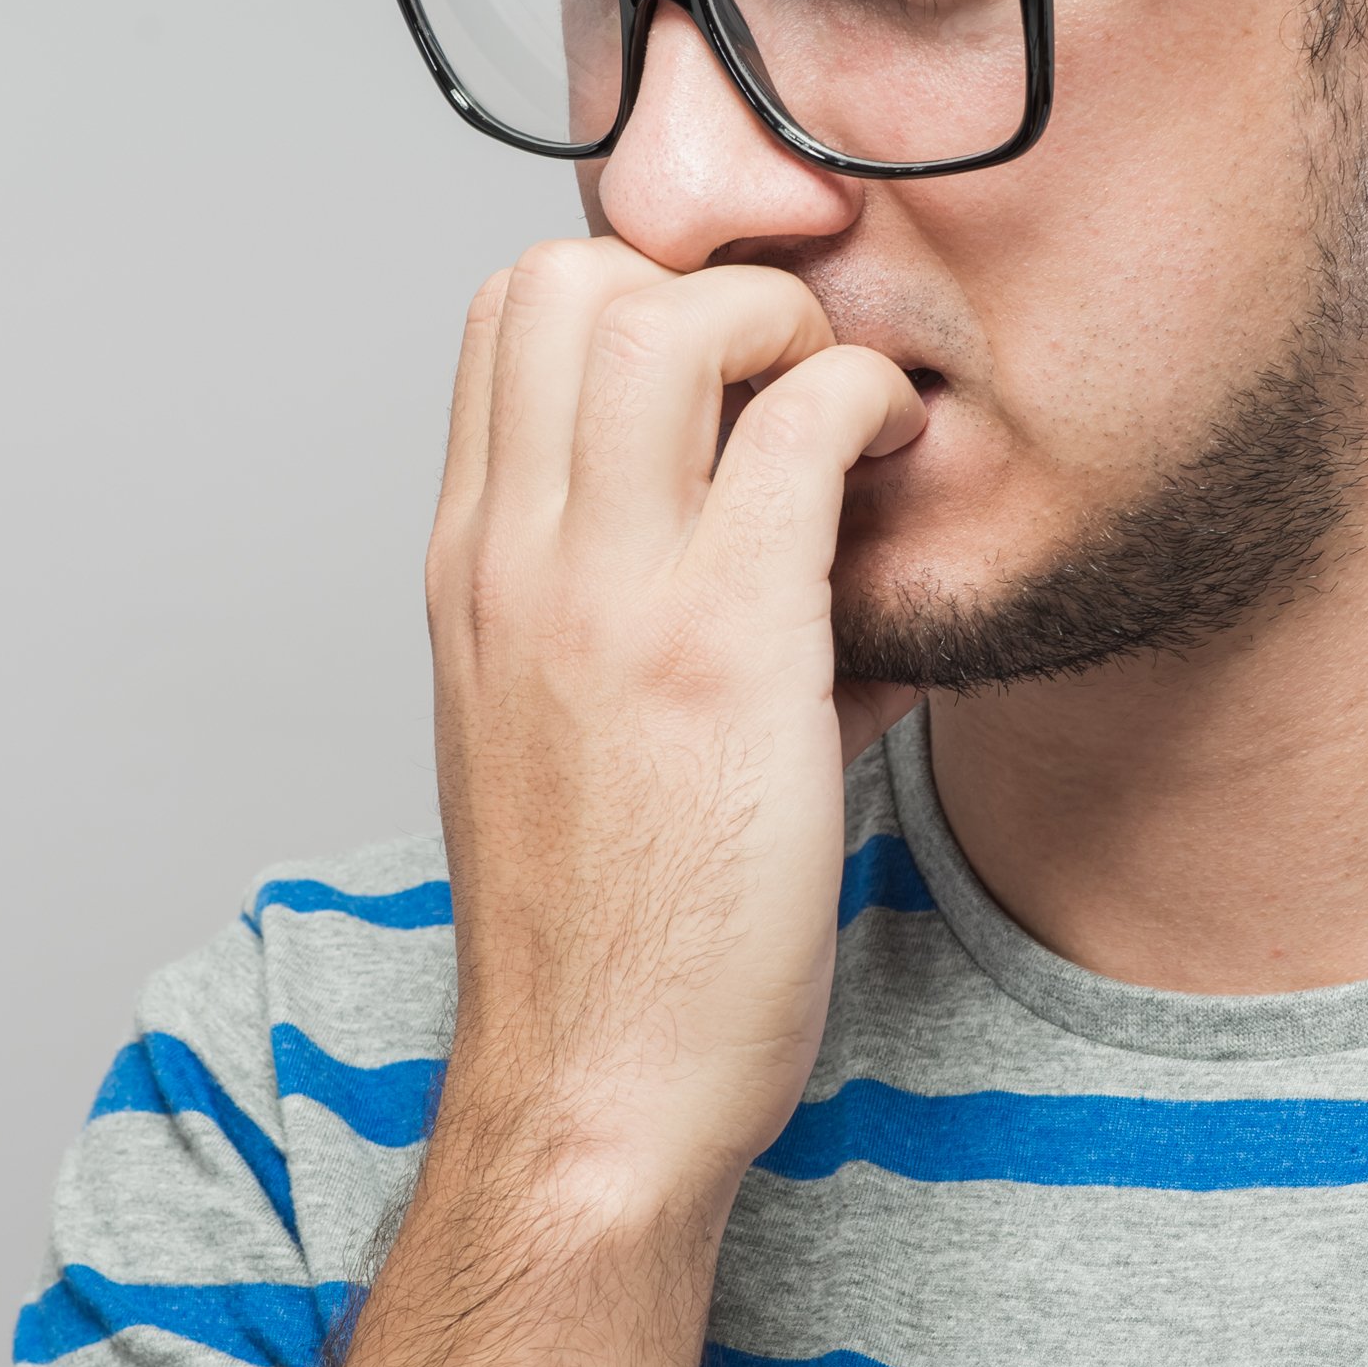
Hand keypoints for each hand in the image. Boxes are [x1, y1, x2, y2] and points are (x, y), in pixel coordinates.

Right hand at [423, 238, 925, 1212]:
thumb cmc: (611, 936)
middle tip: (789, 381)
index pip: (509, 318)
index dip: (636, 299)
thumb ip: (664, 621)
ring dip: (781, 328)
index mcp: (470, 572)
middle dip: (702, 284)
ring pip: (667, 314)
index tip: (733, 375)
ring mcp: (604, 594)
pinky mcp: (720, 646)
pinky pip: (801, 424)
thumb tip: (825, 569)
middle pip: (565, 275)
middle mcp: (513, 559)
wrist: (596, 1090)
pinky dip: (865, 405)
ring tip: (837, 419)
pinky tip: (896, 467)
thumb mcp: (576, 738)